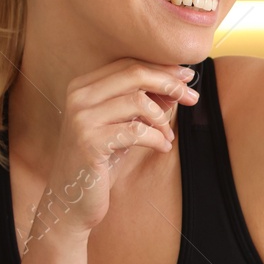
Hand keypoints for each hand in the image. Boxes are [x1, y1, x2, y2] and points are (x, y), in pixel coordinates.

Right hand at [27, 59, 200, 245]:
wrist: (71, 200)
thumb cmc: (101, 161)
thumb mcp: (124, 126)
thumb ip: (143, 104)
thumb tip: (178, 85)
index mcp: (83, 86)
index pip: (129, 64)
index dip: (163, 69)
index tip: (188, 77)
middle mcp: (78, 96)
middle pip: (135, 74)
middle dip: (170, 84)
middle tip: (192, 98)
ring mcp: (81, 118)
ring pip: (138, 101)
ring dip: (162, 119)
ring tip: (166, 137)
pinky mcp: (89, 142)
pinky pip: (136, 131)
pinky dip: (157, 139)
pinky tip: (162, 148)